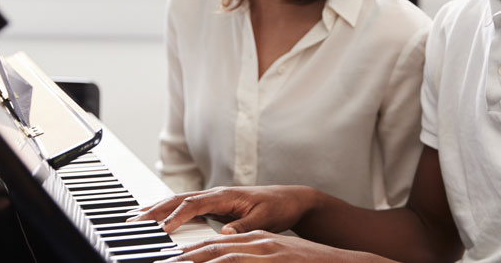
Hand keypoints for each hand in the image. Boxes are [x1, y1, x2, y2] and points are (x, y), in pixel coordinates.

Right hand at [129, 185, 317, 234]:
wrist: (290, 199)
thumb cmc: (278, 207)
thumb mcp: (264, 219)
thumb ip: (243, 225)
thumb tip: (224, 233)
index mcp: (225, 195)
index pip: (194, 204)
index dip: (176, 216)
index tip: (161, 229)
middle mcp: (216, 194)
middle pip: (179, 199)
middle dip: (155, 209)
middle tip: (132, 220)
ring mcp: (213, 198)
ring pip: (179, 201)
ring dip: (156, 208)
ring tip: (134, 216)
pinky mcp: (214, 205)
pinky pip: (186, 207)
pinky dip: (168, 211)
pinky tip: (156, 218)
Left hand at [163, 230, 388, 261]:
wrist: (342, 261)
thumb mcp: (274, 258)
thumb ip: (249, 258)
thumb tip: (224, 257)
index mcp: (254, 240)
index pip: (213, 242)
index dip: (187, 250)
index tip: (164, 258)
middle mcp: (257, 241)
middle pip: (210, 244)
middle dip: (181, 253)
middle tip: (158, 260)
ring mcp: (266, 250)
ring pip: (221, 252)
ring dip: (194, 259)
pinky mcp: (274, 258)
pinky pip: (238, 261)